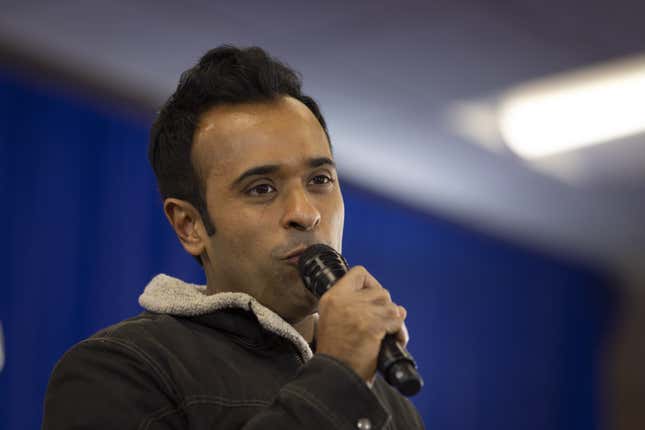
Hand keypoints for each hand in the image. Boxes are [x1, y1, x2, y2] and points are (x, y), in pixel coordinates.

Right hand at [315, 266, 407, 381]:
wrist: (334, 376)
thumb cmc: (336, 355)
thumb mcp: (331, 322)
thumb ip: (350, 307)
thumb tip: (383, 303)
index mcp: (332, 298)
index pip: (358, 273)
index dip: (372, 284)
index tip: (375, 299)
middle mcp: (343, 301)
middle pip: (380, 291)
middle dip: (387, 308)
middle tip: (384, 323)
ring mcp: (357, 312)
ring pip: (391, 306)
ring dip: (394, 321)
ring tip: (389, 333)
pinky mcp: (370, 325)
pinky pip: (396, 321)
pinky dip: (399, 332)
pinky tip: (393, 341)